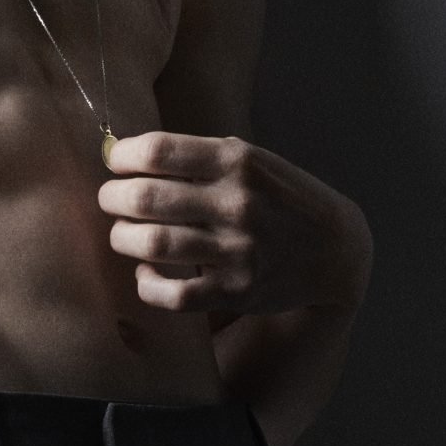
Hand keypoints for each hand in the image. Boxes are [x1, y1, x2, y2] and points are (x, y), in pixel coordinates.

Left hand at [97, 130, 372, 316]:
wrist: (335, 250)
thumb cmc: (277, 196)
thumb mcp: (251, 160)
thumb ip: (195, 156)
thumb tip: (121, 154)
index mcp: (238, 161)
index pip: (157, 151)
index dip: (121, 156)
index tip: (115, 162)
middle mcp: (237, 203)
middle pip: (144, 198)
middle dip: (112, 198)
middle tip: (110, 199)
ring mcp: (238, 249)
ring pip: (151, 245)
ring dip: (122, 238)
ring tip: (123, 233)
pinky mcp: (237, 291)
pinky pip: (172, 294)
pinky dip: (147, 284)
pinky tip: (147, 272)